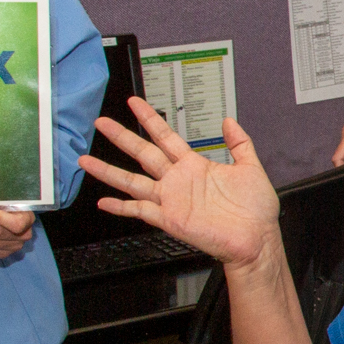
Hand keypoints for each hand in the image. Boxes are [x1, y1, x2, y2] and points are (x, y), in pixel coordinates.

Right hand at [82, 100, 283, 269]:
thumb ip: (240, 143)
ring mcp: (172, 200)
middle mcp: (179, 181)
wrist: (257, 239)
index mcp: (195, 166)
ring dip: (109, 171)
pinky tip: (103, 201)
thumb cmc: (255, 210)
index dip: (150, 119)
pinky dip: (121, 207)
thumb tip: (229, 121)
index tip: (134, 103)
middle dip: (121, 137)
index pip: (166, 137)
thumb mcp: (251, 167)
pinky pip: (140, 211)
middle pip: (143, 153)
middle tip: (101, 122)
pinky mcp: (170, 219)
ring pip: (133, 181)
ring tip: (87, 160)